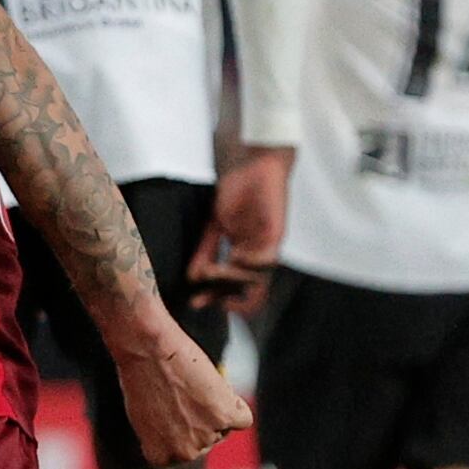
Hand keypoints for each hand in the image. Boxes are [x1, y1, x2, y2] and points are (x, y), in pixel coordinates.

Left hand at [109, 315, 250, 467]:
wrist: (147, 349)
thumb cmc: (140, 374)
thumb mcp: (145, 415)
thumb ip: (166, 432)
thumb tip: (186, 431)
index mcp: (160, 455)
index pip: (185, 451)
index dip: (183, 428)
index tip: (175, 410)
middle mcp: (184, 453)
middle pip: (208, 440)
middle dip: (203, 420)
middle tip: (186, 393)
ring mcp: (206, 436)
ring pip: (226, 427)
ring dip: (218, 408)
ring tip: (194, 385)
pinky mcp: (226, 417)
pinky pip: (243, 418)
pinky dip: (236, 402)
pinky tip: (214, 386)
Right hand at [189, 147, 290, 313]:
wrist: (254, 165)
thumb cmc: (237, 192)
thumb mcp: (214, 225)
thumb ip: (205, 250)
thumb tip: (192, 276)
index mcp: (243, 254)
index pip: (233, 286)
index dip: (216, 298)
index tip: (197, 302)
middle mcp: (257, 255)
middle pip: (245, 290)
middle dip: (221, 297)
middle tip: (200, 299)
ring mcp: (267, 246)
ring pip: (254, 279)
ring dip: (230, 280)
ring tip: (212, 273)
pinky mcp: (276, 235)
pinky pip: (265, 260)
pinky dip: (248, 263)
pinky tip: (234, 255)